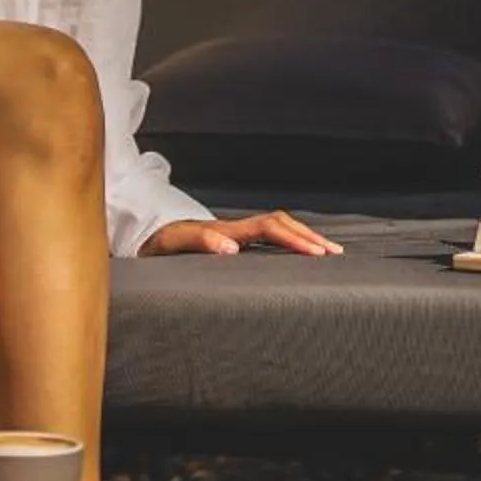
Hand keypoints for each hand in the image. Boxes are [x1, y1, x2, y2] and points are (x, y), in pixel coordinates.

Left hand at [139, 210, 342, 257]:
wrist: (146, 235)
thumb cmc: (159, 243)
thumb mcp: (174, 244)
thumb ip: (200, 241)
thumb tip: (231, 248)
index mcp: (227, 230)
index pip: (269, 229)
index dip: (293, 239)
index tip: (315, 254)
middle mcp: (236, 228)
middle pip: (280, 224)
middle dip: (309, 237)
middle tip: (334, 254)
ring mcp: (236, 233)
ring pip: (278, 228)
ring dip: (304, 238)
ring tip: (329, 253)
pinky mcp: (234, 240)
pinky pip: (269, 237)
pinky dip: (291, 242)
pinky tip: (300, 255)